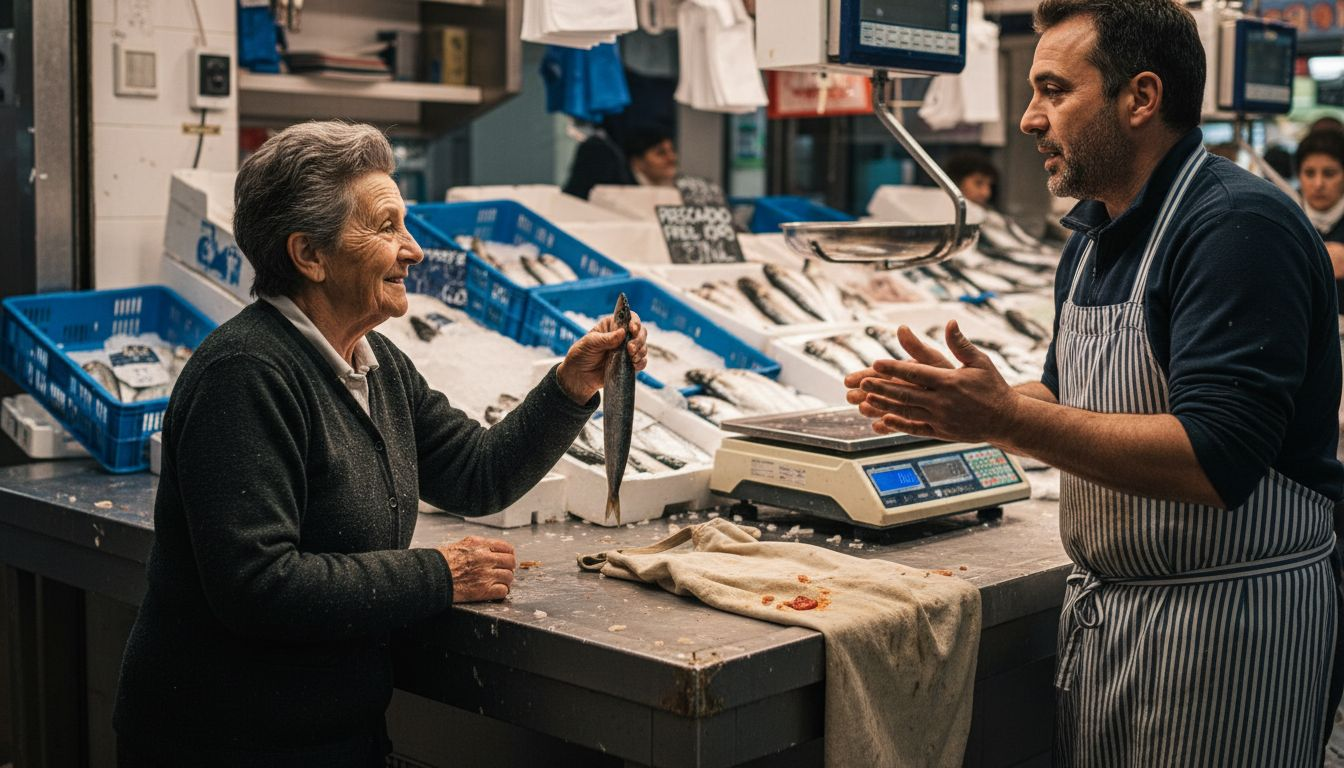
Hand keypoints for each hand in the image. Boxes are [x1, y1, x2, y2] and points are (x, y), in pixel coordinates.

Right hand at [437, 536, 515, 602]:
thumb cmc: (440, 562)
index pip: (507, 548)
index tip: (506, 560)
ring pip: (509, 577)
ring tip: (499, 583)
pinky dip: (502, 592)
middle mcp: (485, 558)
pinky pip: (503, 591)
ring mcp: (485, 574)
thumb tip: (489, 549)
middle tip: (503, 572)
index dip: (509, 555)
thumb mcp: (459, 545)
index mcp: (479, 545)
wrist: (430, 577)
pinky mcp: (483, 590)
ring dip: (506, 581)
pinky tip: (495, 591)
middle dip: (508, 568)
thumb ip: (477, 546)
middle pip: (510, 562)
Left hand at [556, 310, 647, 403]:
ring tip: (632, 357)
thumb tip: (622, 332)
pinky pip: (641, 361)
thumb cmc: (581, 355)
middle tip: (630, 348)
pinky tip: (635, 364)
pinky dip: (641, 362)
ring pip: (643, 346)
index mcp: (611, 325)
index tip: (632, 329)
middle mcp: (621, 336)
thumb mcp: (589, 343)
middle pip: (640, 332)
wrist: (578, 377)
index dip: (634, 321)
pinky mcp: (628, 364)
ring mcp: (626, 350)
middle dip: (639, 339)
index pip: (629, 317)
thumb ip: (606, 339)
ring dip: (641, 351)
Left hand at [843, 321, 1017, 441]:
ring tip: (864, 399)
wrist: (1007, 419)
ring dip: (884, 405)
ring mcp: (941, 419)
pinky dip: (898, 425)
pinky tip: (883, 420)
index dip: (894, 368)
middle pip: (906, 393)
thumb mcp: (980, 361)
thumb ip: (960, 344)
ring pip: (907, 411)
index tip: (876, 362)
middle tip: (861, 381)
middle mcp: (944, 401)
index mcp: (950, 381)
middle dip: (882, 387)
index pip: (916, 372)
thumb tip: (950, 322)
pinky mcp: (942, 432)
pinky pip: (915, 429)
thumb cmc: (993, 386)